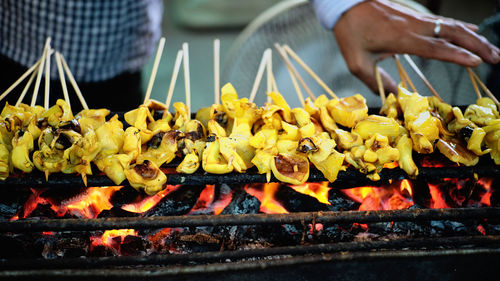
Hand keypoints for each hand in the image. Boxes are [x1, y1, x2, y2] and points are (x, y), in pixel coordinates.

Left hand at [333, 0, 499, 93]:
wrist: (346, 5)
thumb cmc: (351, 33)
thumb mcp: (356, 62)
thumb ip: (374, 80)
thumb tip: (392, 96)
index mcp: (401, 38)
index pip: (435, 48)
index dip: (456, 55)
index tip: (476, 62)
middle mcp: (414, 26)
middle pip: (452, 34)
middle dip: (477, 46)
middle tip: (495, 59)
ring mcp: (416, 19)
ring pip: (452, 26)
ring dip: (474, 37)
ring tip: (492, 50)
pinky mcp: (415, 16)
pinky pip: (443, 21)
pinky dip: (461, 27)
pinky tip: (473, 31)